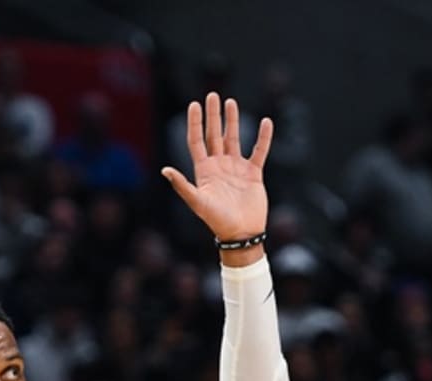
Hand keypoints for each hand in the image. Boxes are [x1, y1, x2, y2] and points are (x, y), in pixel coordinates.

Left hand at [161, 92, 272, 240]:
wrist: (241, 234)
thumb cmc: (217, 221)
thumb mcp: (198, 202)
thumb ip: (182, 185)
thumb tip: (165, 170)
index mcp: (205, 171)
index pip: (197, 141)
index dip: (195, 123)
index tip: (195, 104)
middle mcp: (219, 166)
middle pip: (214, 135)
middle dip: (213, 116)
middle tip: (213, 95)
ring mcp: (236, 169)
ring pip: (234, 139)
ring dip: (233, 121)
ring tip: (230, 102)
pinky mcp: (253, 174)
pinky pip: (259, 152)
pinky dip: (263, 138)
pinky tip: (266, 122)